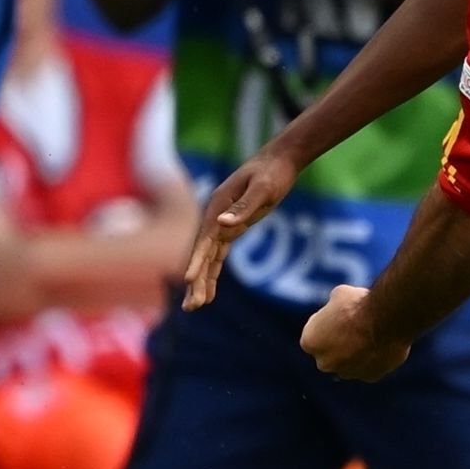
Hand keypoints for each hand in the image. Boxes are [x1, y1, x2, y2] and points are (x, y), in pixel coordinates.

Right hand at [182, 148, 299, 310]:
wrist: (280, 161)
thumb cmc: (272, 173)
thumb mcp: (262, 189)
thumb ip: (243, 207)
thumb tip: (221, 224)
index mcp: (217, 208)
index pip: (204, 241)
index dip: (196, 261)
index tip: (189, 280)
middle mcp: (214, 217)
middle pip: (201, 254)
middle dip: (196, 281)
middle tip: (191, 308)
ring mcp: (222, 224)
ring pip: (208, 258)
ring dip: (201, 281)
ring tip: (195, 306)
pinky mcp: (233, 228)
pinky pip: (218, 255)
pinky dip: (213, 271)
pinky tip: (209, 290)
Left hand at [301, 285, 411, 381]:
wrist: (386, 319)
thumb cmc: (359, 304)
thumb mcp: (340, 295)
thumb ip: (334, 308)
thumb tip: (339, 307)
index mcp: (310, 341)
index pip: (316, 334)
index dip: (329, 323)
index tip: (343, 315)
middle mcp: (324, 362)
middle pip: (331, 353)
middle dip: (340, 343)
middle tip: (357, 327)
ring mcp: (347, 372)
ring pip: (350, 363)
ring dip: (357, 353)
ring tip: (374, 334)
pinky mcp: (370, 377)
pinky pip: (370, 368)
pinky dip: (375, 359)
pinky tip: (384, 343)